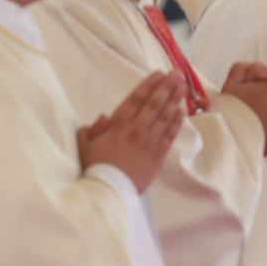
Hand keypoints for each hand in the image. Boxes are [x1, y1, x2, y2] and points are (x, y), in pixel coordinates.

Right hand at [79, 70, 186, 192]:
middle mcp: (137, 130)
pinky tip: (182, 111)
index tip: (158, 73)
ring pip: (165, 117)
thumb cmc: (94, 168)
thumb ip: (91, 129)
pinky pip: (171, 134)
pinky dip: (177, 121)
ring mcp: (150, 142)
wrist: (109, 192)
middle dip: (166, 87)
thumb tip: (103, 117)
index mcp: (118, 125)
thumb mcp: (84, 145)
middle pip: (155, 104)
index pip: (137, 99)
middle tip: (176, 74)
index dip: (149, 84)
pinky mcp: (158, 156)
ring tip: (181, 87)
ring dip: (174, 100)